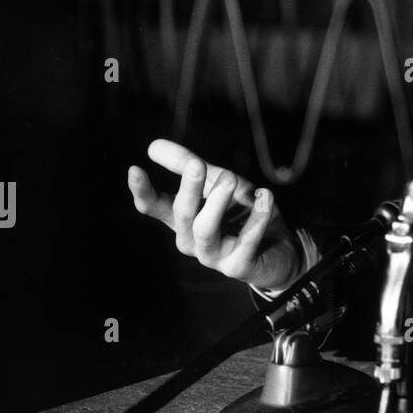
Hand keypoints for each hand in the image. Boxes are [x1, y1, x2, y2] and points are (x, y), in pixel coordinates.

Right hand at [127, 139, 303, 290]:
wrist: (278, 249)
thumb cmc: (240, 213)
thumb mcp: (216, 183)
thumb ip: (187, 165)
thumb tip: (152, 145)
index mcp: (183, 219)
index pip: (155, 207)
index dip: (143, 191)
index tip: (134, 169)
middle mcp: (192, 240)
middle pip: (182, 214)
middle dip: (188, 189)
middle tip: (198, 165)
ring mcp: (213, 256)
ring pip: (205, 230)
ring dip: (217, 202)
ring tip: (232, 178)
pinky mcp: (238, 267)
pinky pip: (245, 242)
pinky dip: (256, 217)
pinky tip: (265, 196)